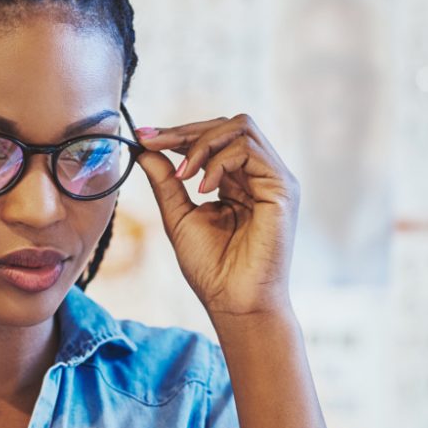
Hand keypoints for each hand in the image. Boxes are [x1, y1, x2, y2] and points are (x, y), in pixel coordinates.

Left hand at [135, 113, 299, 319]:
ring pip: (241, 129)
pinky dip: (219, 161)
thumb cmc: (212, 270)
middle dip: (187, 131)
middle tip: (154, 143)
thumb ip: (166, 181)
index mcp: (240, 183)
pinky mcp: (283, 188)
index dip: (179, 133)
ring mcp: (274, 180)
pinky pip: (249, 150)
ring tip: (184, 176)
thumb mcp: (179, 217)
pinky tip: (203, 189)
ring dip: (203, 145)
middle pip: (229, 125)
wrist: (235, 303)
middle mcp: (261, 177)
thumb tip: (144, 148)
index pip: (215, 140)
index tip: (145, 137)